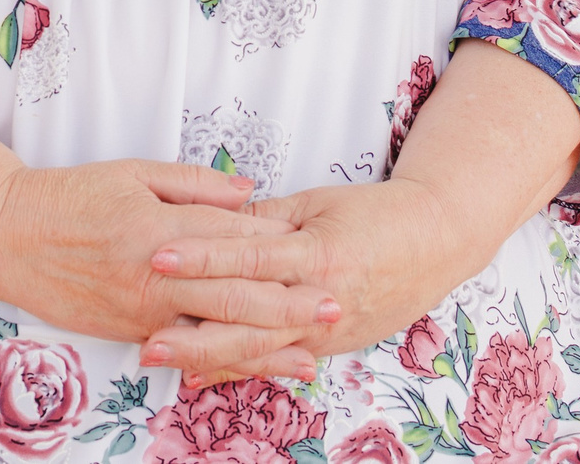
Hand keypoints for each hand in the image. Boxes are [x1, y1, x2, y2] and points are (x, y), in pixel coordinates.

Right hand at [0, 160, 336, 365]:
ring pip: (215, 334)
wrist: (7, 237)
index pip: (232, 237)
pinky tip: (252, 368)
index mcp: (160, 229)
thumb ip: (193, 183)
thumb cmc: (68, 197)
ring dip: (267, 346)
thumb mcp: (131, 172)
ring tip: (310, 352)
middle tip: (334, 303)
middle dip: (289, 303)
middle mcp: (156, 278)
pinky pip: (187, 352)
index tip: (317, 242)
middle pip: (235, 294)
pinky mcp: (131, 333)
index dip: (277, 242)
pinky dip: (224, 362)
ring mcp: (144, 313)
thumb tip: (248, 191)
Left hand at [144, 177, 479, 379]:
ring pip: (258, 348)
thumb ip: (264, 215)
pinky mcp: (329, 346)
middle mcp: (320, 298)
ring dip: (206, 357)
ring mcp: (325, 329)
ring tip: (160, 357)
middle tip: (144, 335)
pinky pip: (275, 360)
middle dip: (194, 329)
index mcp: (316, 253)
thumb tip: (212, 218)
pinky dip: (236, 370)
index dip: (202, 259)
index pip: (249, 257)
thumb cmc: (375, 214)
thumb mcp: (317, 203)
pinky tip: (198, 377)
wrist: (435, 243)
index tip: (158, 258)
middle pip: (248, 317)